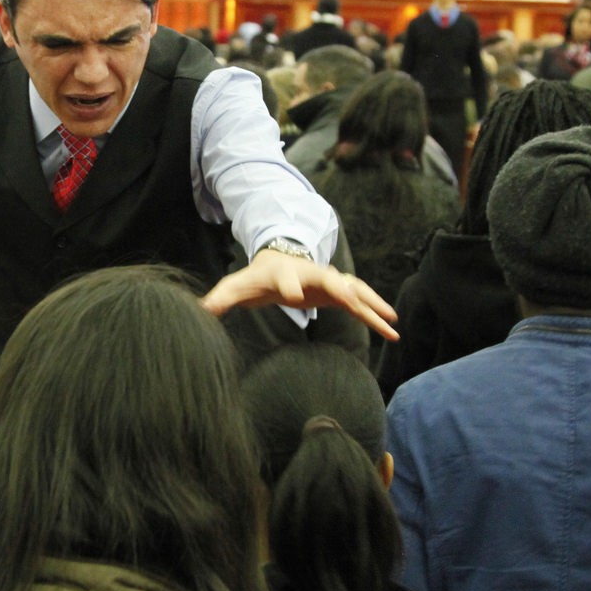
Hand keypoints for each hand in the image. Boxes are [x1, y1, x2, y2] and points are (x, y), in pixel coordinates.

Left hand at [203, 250, 398, 340]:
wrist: (280, 259)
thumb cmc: (258, 276)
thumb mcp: (238, 285)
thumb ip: (221, 298)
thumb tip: (199, 311)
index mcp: (284, 273)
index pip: (286, 278)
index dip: (289, 285)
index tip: (294, 297)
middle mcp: (311, 273)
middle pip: (329, 279)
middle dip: (342, 289)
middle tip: (352, 301)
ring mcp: (329, 282)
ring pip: (355, 290)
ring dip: (372, 305)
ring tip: (391, 324)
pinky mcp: (339, 293)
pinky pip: (362, 303)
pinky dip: (376, 314)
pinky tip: (392, 332)